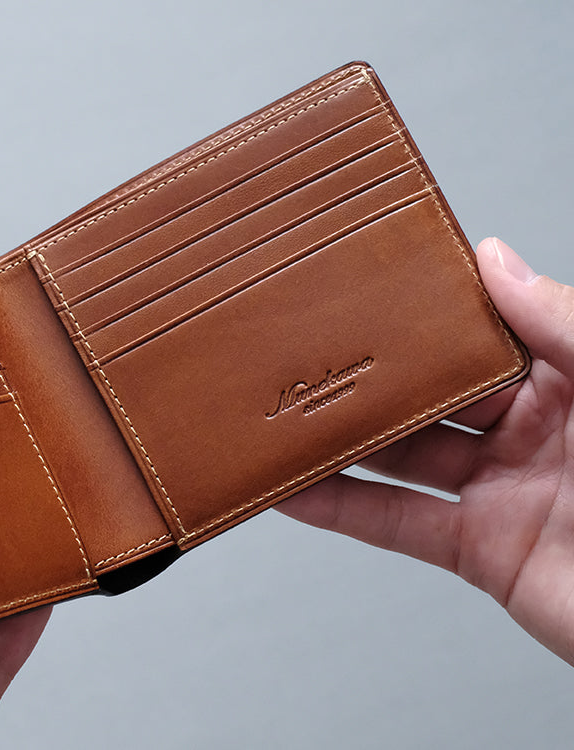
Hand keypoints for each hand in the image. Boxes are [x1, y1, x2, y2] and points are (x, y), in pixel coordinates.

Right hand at [280, 237, 573, 664]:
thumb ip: (560, 322)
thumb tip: (494, 259)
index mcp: (572, 382)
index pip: (482, 336)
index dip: (429, 314)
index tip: (372, 287)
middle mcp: (532, 433)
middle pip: (430, 395)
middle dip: (371, 375)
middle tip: (308, 348)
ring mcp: (501, 492)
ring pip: (403, 457)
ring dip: (341, 441)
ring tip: (285, 413)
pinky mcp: (481, 551)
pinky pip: (397, 524)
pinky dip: (340, 508)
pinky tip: (296, 488)